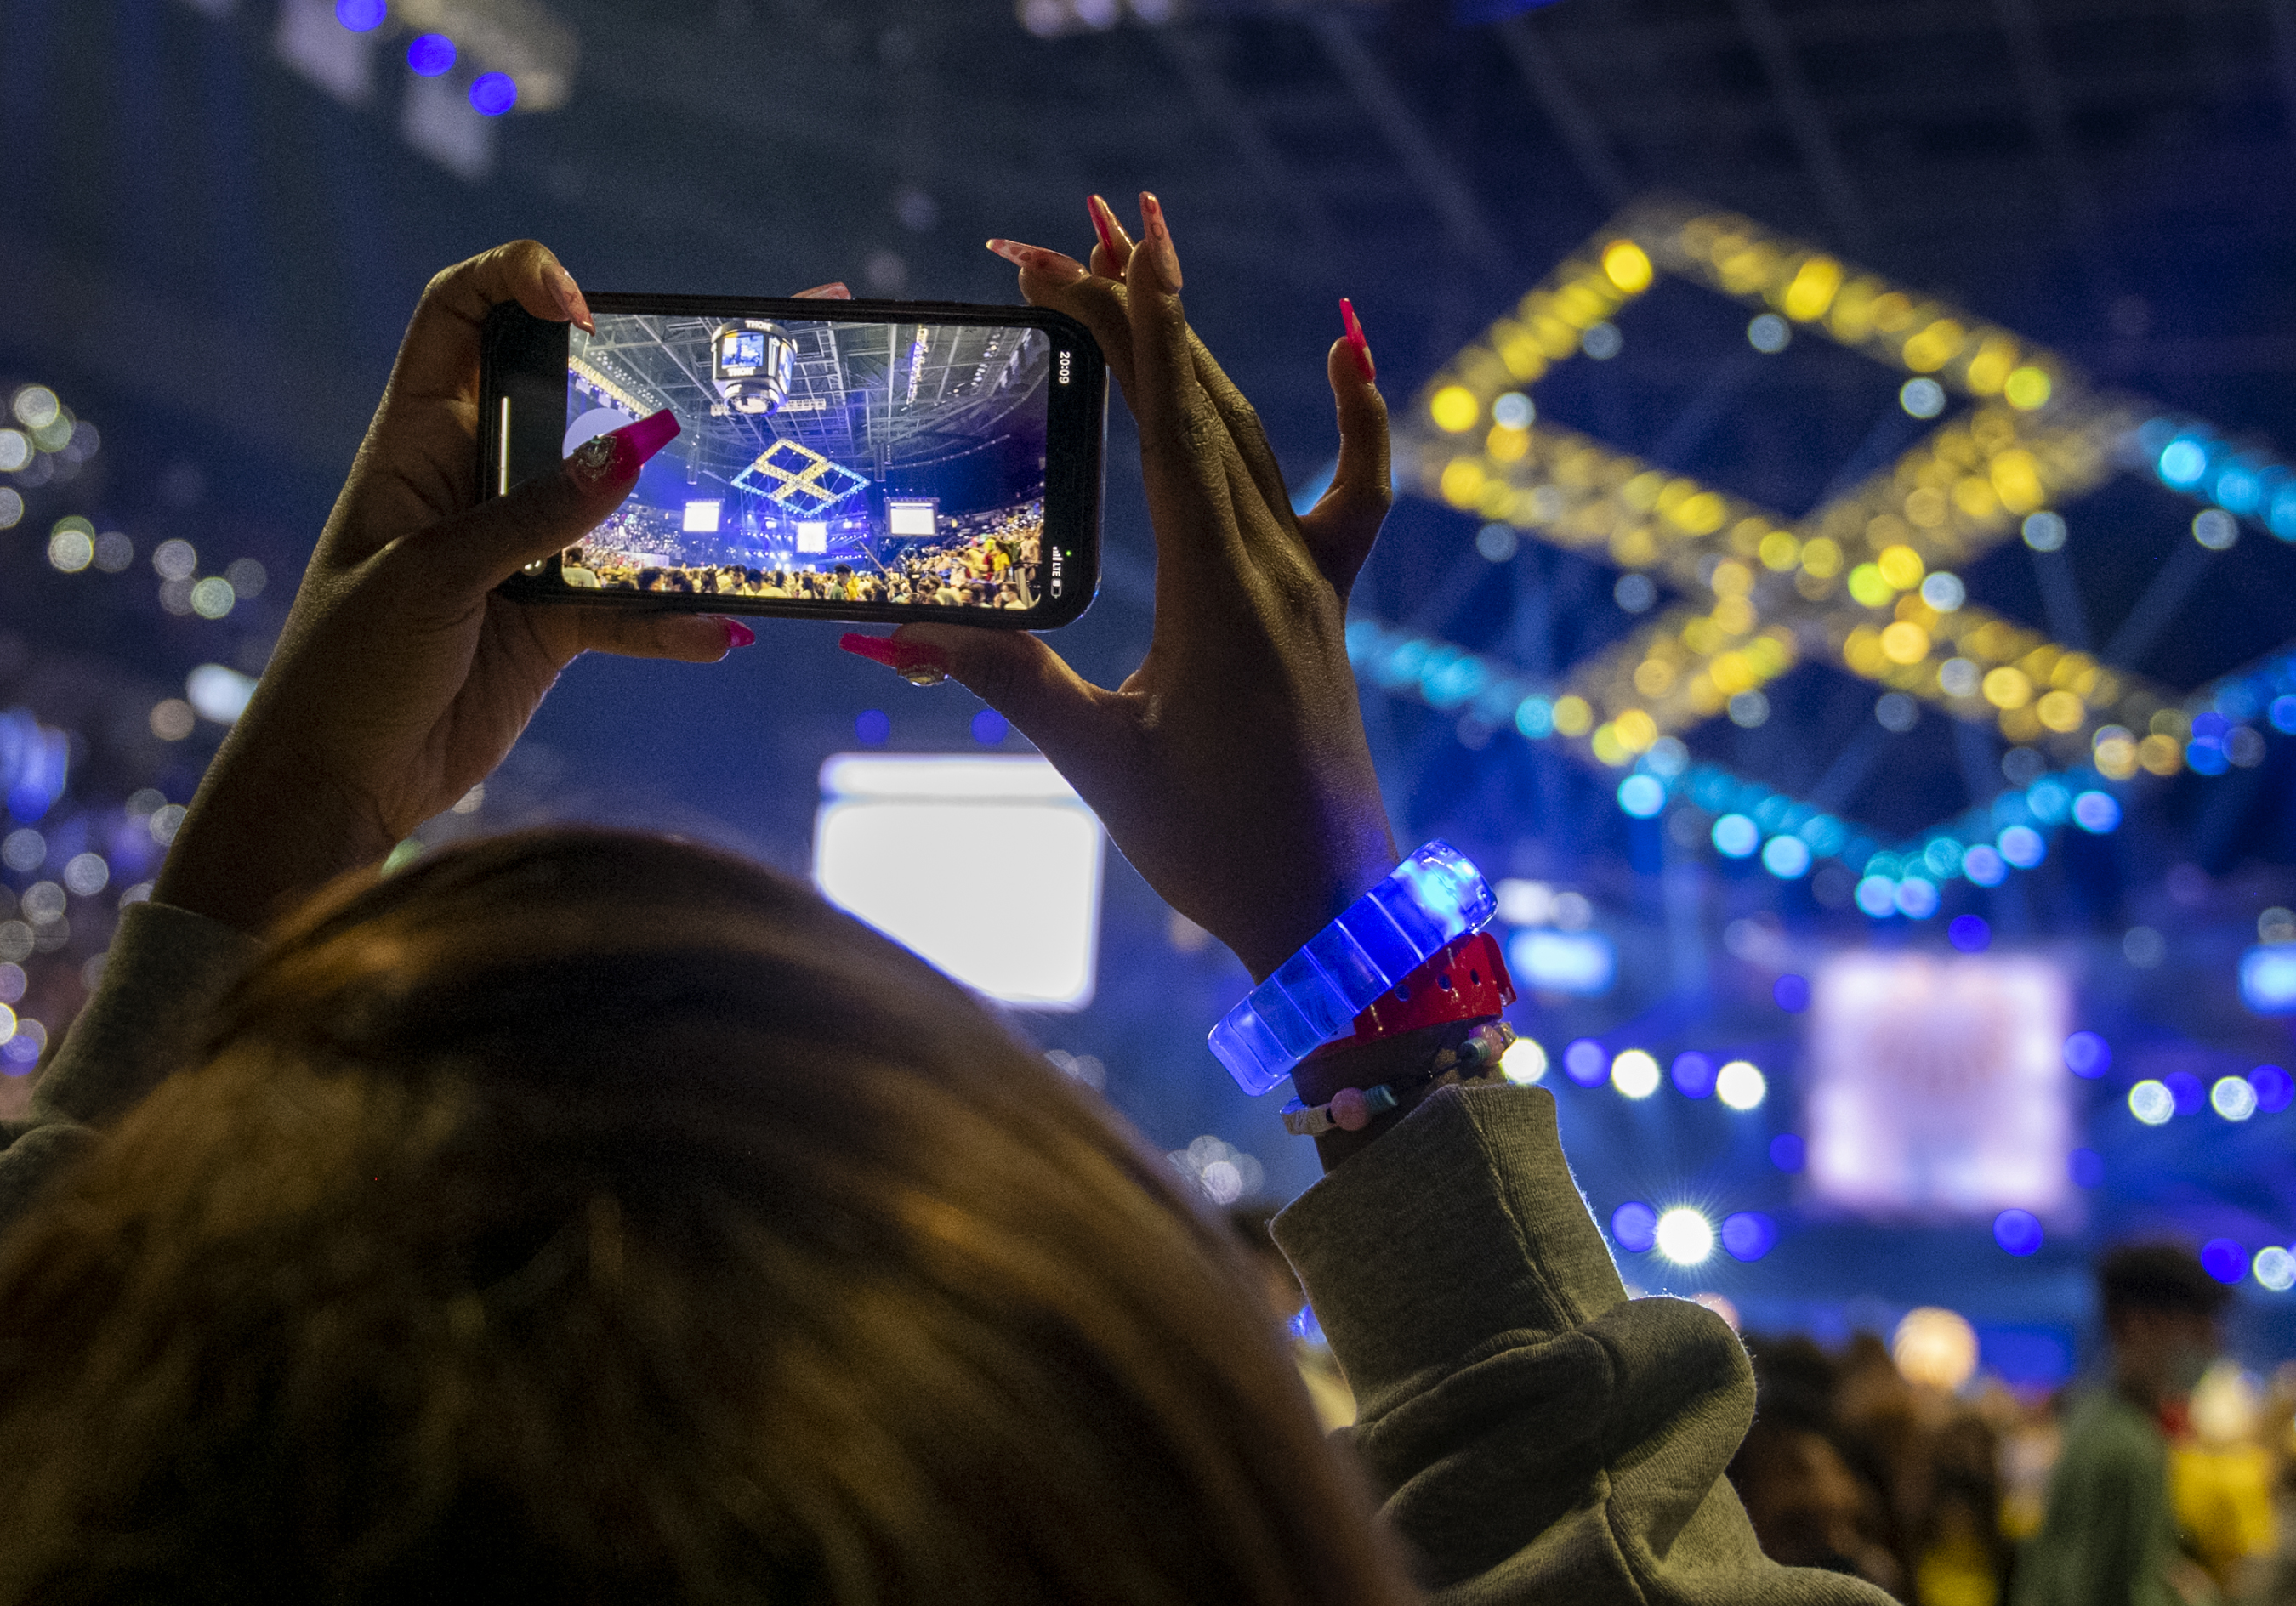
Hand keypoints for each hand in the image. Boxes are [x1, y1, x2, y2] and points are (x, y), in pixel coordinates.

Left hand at [155, 243, 779, 933]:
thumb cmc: (349, 667)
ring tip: (746, 507)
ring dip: (678, 512)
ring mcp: (521, 551)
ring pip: (615, 506)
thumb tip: (634, 451)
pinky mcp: (552, 621)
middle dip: (643, 381)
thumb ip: (533, 515)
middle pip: (568, 399)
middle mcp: (474, 481)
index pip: (459, 316)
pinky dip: (672, 621)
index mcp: (417, 441)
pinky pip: (629, 605)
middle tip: (731, 370)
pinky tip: (718, 633)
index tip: (583, 310)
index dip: (518, 282)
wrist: (338, 785)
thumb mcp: (435, 576)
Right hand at [844, 195, 1396, 980]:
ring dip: (1196, 346)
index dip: (1127, 331)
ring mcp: (1313, 578)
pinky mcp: (1328, 601)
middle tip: (1058, 239)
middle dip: (1132, 315)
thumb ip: (1003, 681)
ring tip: (1142, 263)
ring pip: (1256, 432)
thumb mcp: (1099, 759)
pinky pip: (1354, 489)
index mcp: (1218, 592)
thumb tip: (884, 638)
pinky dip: (1353, 414)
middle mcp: (1275, 565)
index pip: (1170, 427)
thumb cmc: (1215, 845)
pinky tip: (1345, 346)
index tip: (1088, 249)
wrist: (1330, 910)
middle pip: (1202, 407)